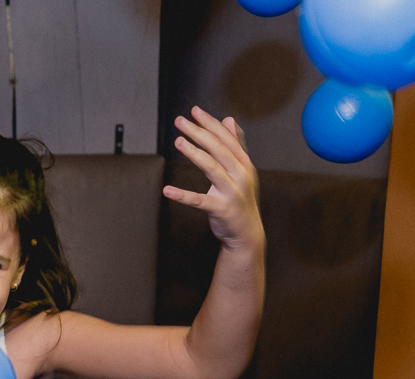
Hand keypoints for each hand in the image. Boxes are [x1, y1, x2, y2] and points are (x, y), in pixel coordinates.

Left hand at [164, 107, 263, 250]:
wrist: (247, 231)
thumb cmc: (240, 198)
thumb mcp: (242, 170)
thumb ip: (236, 145)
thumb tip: (229, 120)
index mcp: (244, 164)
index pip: (227, 138)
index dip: (210, 123)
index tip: (195, 111)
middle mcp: (240, 175)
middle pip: (218, 149)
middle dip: (199, 133)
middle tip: (180, 121)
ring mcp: (231, 192)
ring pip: (211, 168)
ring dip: (194, 153)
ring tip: (178, 141)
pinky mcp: (220, 209)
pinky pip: (199, 200)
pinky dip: (182, 195)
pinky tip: (167, 190)